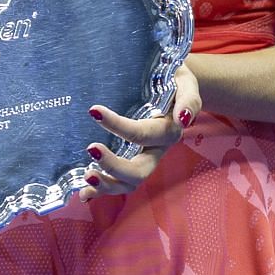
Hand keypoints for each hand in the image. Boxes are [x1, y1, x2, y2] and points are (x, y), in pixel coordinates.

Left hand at [82, 63, 200, 196]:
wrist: (172, 84)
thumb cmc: (174, 81)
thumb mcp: (185, 82)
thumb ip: (189, 100)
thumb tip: (182, 119)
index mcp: (167, 131)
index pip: (142, 133)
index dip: (118, 125)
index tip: (93, 111)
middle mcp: (156, 151)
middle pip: (139, 171)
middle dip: (114, 167)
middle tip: (91, 149)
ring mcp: (144, 159)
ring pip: (129, 184)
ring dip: (107, 185)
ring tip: (86, 177)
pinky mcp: (132, 161)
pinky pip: (119, 182)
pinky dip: (101, 191)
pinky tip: (85, 193)